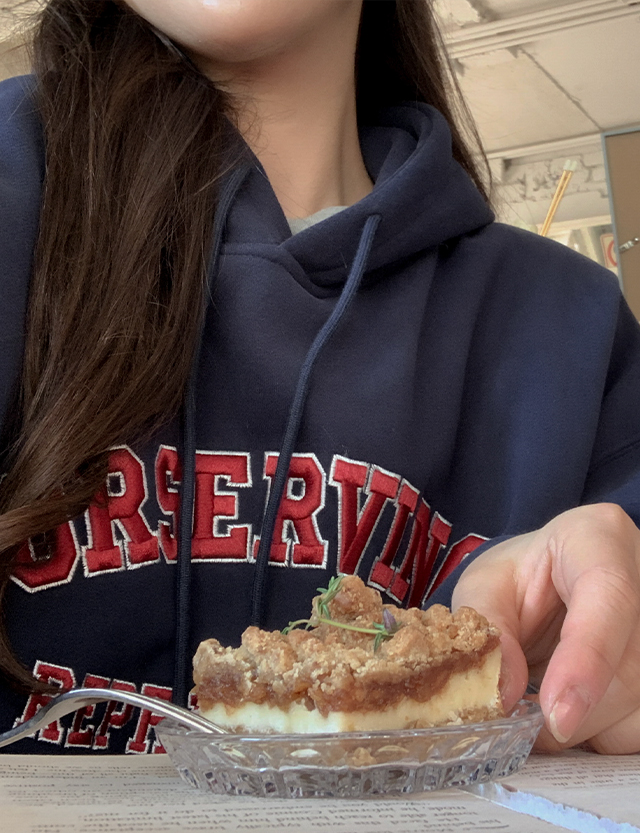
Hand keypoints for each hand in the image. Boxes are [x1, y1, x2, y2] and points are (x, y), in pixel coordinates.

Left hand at [451, 504, 639, 753]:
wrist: (552, 579)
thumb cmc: (520, 577)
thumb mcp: (486, 586)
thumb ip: (489, 630)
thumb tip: (503, 695)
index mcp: (598, 538)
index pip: (610, 596)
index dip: (587, 661)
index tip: (556, 714)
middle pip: (630, 666)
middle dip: (575, 711)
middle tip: (524, 726)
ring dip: (590, 727)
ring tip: (545, 712)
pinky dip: (605, 733)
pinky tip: (575, 714)